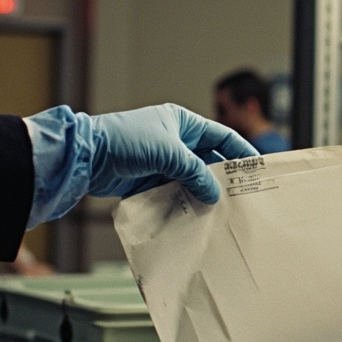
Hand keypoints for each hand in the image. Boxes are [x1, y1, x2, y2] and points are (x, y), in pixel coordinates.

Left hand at [90, 104, 257, 202]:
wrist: (86, 156)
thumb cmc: (124, 140)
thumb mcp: (168, 152)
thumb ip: (195, 172)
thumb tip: (212, 193)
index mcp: (182, 124)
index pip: (221, 137)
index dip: (240, 152)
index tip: (256, 170)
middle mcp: (175, 142)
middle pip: (208, 162)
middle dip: (221, 180)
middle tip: (239, 198)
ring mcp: (162, 162)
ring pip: (191, 181)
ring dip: (202, 195)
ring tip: (219, 212)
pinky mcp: (149, 181)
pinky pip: (174, 194)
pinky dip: (183, 205)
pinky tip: (194, 217)